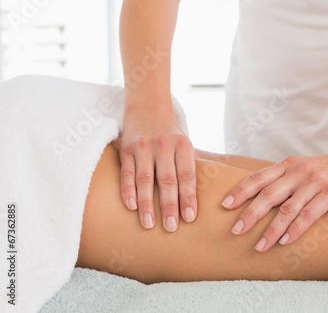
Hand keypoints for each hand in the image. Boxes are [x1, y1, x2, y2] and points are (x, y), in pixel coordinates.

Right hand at [119, 100, 196, 230]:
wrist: (147, 105)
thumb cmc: (170, 132)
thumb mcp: (184, 144)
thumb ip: (187, 166)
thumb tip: (194, 200)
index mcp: (182, 145)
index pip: (187, 176)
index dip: (189, 197)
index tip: (190, 218)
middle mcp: (163, 145)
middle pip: (168, 180)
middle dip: (170, 206)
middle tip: (171, 227)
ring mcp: (144, 147)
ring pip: (146, 180)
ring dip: (147, 204)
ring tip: (149, 224)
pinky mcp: (127, 149)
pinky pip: (127, 173)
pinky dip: (128, 190)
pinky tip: (131, 206)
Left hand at [221, 140, 327, 251]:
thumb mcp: (303, 167)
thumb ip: (285, 178)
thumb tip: (261, 197)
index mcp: (288, 165)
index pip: (258, 178)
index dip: (240, 191)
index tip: (225, 205)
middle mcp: (298, 172)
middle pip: (268, 195)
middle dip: (249, 214)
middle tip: (235, 230)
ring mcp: (314, 183)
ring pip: (286, 209)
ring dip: (271, 230)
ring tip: (258, 246)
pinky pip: (308, 215)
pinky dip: (295, 229)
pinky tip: (285, 242)